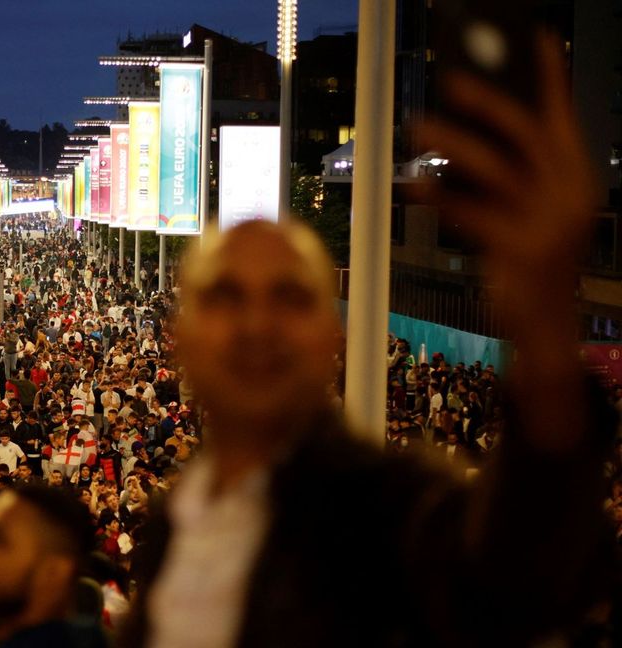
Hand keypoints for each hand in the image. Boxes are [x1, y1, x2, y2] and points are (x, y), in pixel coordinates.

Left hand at [417, 33, 594, 295]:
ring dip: (451, 143)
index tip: (534, 38)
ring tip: (414, 126)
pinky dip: (439, 196)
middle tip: (449, 79)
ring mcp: (548, 223)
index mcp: (576, 178)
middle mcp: (569, 194)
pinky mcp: (520, 250)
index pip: (561, 117)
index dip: (549, 78)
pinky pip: (471, 213)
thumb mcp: (532, 211)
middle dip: (487, 103)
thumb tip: (472, 130)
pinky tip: (411, 183)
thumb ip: (518, 172)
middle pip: (526, 135)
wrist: (544, 324)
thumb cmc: (528, 262)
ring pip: (494, 170)